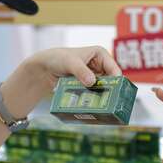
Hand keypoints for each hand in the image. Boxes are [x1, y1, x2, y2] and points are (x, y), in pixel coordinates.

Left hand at [0, 47, 120, 119]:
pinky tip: (91, 106)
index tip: (114, 95)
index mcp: (101, 55)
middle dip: (109, 92)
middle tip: (108, 104)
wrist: (45, 67)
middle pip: (111, 81)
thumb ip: (81, 71)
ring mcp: (95, 76)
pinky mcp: (88, 85)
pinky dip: (93, 98)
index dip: (116, 82)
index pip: (114, 70)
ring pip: (103, 89)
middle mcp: (101, 65)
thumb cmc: (58, 59)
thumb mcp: (70, 63)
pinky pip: (94, 93)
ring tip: (100, 107)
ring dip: (100, 97)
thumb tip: (92, 82)